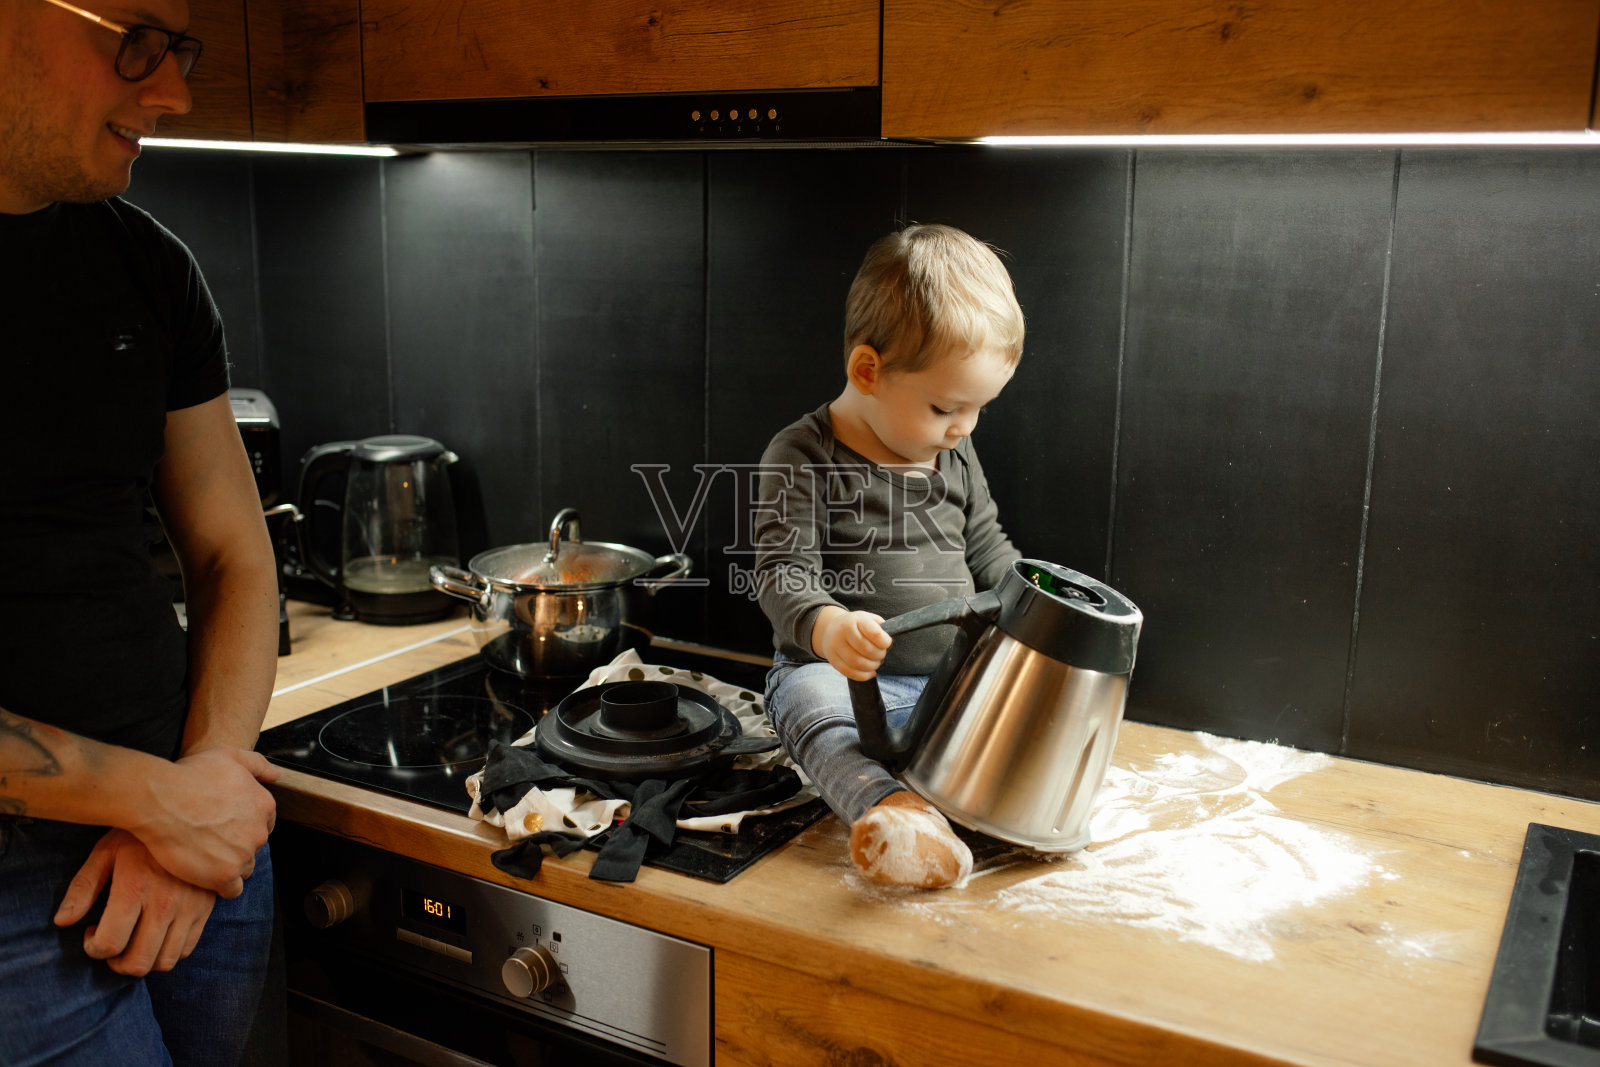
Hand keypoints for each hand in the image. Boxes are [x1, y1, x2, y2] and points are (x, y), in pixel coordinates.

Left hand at [53, 829, 216, 976]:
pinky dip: (167, 952)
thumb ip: (83, 887)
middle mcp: (166, 902)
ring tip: (134, 940)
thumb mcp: (105, 851)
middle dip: (117, 963)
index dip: (93, 948)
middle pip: (138, 962)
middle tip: (112, 944)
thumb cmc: (139, 834)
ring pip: (165, 962)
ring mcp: (190, 908)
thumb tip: (63, 921)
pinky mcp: (206, 909)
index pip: (110, 944)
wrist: (191, 814)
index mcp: (135, 888)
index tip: (92, 932)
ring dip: (144, 960)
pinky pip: (186, 949)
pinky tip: (157, 932)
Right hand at [129, 746, 278, 897]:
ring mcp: (243, 855)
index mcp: (264, 805)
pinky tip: (205, 876)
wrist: (159, 800)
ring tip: (204, 858)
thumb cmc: (189, 775)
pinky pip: (232, 889)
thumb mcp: (228, 756)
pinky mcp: (223, 876)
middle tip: (210, 841)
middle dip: (236, 845)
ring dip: (229, 865)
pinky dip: (222, 885)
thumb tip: (277, 775)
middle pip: (253, 846)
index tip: (223, 826)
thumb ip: (258, 765)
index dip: (243, 825)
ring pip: (244, 868)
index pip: (263, 823)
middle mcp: (259, 831)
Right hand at [818, 610, 892, 680]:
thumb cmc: (856, 626)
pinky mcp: (833, 660)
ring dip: (872, 667)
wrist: (831, 629)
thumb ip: (881, 630)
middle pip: (867, 650)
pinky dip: (863, 676)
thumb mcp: (869, 620)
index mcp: (855, 620)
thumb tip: (889, 645)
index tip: (887, 643)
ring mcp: (835, 646)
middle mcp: (843, 631)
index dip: (885, 642)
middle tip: (881, 655)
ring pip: (857, 663)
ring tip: (875, 663)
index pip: (875, 633)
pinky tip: (869, 672)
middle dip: (879, 655)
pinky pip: (849, 672)